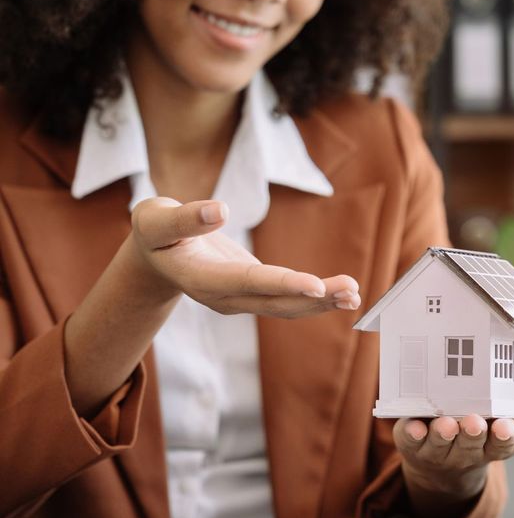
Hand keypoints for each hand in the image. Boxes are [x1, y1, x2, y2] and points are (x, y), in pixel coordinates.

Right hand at [130, 197, 360, 317]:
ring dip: (321, 303)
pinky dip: (314, 298)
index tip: (315, 285)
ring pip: (284, 306)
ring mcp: (240, 299)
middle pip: (274, 302)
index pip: (247, 282)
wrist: (156, 257)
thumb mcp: (156, 219)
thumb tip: (220, 210)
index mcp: (201, 278)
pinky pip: (286, 299)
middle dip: (314, 298)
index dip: (282, 284)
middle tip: (350, 291)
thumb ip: (185, 218)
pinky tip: (341, 294)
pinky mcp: (253, 293)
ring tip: (354, 295)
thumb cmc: (156, 232)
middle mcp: (224, 297)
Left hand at [393, 396, 513, 517]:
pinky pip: (412, 441)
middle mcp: (471, 450)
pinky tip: (415, 427)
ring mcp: (441, 450)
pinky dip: (414, 434)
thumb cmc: (480, 435)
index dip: (510, 436)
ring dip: (447, 435)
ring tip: (449, 424)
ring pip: (444, 445)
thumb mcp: (509, 429)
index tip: (511, 425)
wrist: (439, 467)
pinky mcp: (414, 445)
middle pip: (476, 446)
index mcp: (498, 443)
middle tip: (478, 423)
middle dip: (477, 435)